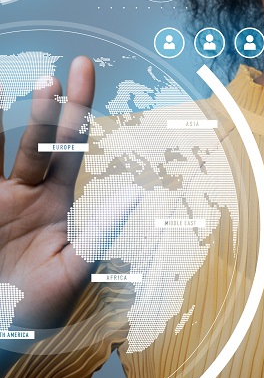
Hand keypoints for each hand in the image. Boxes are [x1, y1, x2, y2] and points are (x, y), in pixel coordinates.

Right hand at [0, 57, 94, 333]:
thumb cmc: (36, 309)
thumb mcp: (72, 273)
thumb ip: (99, 234)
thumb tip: (137, 195)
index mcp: (54, 198)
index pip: (70, 143)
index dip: (77, 106)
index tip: (82, 68)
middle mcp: (23, 190)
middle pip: (37, 140)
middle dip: (47, 110)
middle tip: (54, 81)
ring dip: (1, 122)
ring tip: (9, 92)